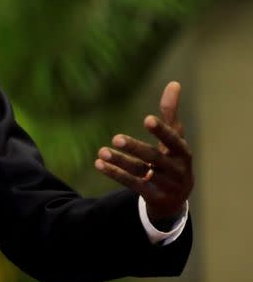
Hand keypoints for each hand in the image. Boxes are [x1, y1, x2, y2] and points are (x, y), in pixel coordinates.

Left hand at [95, 81, 192, 223]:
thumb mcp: (174, 137)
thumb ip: (171, 112)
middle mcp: (176, 170)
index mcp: (183, 152)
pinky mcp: (152, 197)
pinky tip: (99, 164)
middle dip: (135, 148)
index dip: (161, 131)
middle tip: (115, 138)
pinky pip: (132, 184)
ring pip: (140, 172)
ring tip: (101, 152)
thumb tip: (174, 83)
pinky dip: (115, 173)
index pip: (173, 140)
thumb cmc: (173, 158)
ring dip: (120, 162)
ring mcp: (165, 185)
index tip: (147, 119)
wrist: (176, 198)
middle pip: (154, 158)